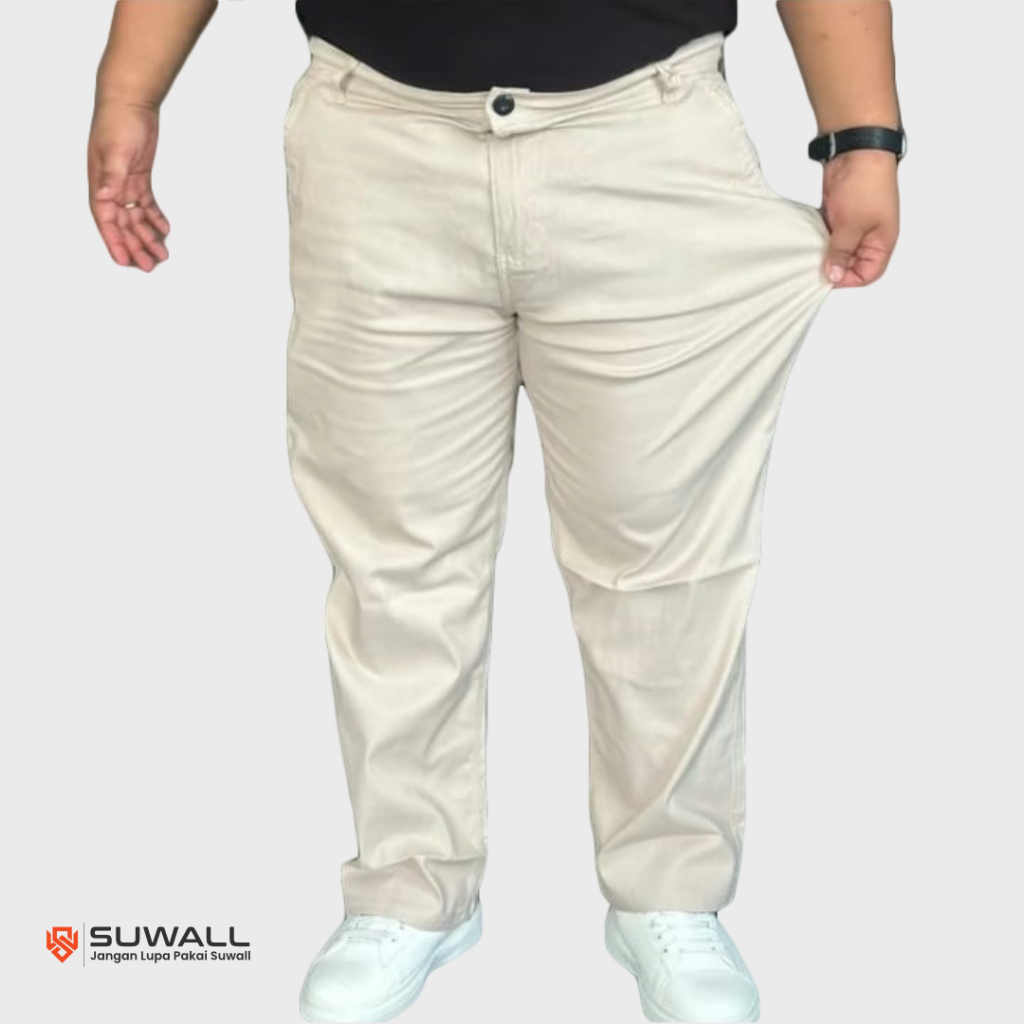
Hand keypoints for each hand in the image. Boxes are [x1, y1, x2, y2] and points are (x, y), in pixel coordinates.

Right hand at [87, 98, 170, 271]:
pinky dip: (154, 218)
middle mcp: (111, 188)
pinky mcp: (138, 178)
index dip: (115, 242)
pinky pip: (146, 204)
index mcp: (101, 184)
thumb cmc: (118, 122)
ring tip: (162, 254)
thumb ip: (112, 177)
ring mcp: (125, 183)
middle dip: (135, 246)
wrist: (130, 101)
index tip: (125, 261)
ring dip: (147, 236)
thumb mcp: (116, 152)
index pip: (107, 221)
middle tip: (150, 265)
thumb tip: (106, 197)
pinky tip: (164, 230)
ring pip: (136, 218)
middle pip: (123, 225)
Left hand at [820, 149, 899, 287]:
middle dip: (833, 267)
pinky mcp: (840, 215)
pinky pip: (829, 235)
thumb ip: (841, 253)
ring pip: (838, 250)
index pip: (867, 274)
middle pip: (851, 264)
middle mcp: (870, 236)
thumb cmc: (865, 183)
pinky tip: (806, 241)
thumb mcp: (851, 225)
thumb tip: (834, 276)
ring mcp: (855, 225)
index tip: (827, 278)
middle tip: (813, 268)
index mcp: (882, 242)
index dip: (848, 280)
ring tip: (808, 255)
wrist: (856, 149)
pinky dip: (818, 239)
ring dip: (824, 253)